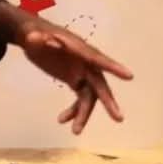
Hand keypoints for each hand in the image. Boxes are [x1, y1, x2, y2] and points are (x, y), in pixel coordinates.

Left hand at [12, 12, 133, 133]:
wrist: (33, 36)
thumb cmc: (35, 33)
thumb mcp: (32, 35)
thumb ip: (35, 37)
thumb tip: (34, 38)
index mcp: (79, 49)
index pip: (97, 58)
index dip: (113, 67)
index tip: (129, 76)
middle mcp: (85, 63)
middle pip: (99, 84)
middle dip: (108, 101)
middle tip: (119, 118)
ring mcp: (82, 73)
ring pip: (89, 97)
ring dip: (84, 114)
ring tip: (75, 131)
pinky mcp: (75, 80)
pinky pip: (80, 99)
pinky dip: (74, 111)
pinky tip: (62, 120)